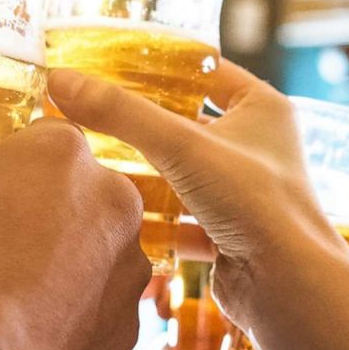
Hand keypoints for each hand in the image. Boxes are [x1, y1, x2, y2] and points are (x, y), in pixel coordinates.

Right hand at [0, 120, 150, 349]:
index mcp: (60, 153)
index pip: (31, 142)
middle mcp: (113, 201)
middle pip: (63, 198)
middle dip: (27, 219)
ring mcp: (129, 269)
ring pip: (84, 254)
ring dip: (51, 270)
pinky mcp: (132, 327)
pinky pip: (94, 313)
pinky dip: (64, 322)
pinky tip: (19, 340)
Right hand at [48, 62, 348, 330]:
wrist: (287, 287)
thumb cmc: (256, 203)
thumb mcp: (181, 146)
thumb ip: (120, 113)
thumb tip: (61, 81)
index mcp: (262, 108)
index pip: (205, 69)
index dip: (161, 64)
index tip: (114, 62)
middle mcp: (257, 147)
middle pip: (188, 123)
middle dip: (143, 123)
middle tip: (93, 111)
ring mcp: (244, 192)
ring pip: (182, 173)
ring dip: (145, 171)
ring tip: (94, 159)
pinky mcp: (229, 234)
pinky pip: (182, 218)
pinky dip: (153, 219)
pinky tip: (117, 214)